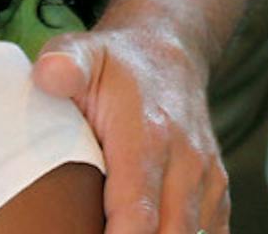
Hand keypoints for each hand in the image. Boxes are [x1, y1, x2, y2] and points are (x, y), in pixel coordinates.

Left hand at [32, 26, 225, 233]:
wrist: (167, 54)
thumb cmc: (114, 63)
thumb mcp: (82, 52)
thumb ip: (64, 65)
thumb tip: (49, 75)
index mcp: (148, 138)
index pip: (138, 214)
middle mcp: (186, 164)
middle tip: (90, 230)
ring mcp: (208, 180)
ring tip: (111, 227)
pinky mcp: (217, 192)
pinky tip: (150, 227)